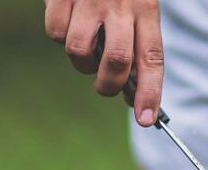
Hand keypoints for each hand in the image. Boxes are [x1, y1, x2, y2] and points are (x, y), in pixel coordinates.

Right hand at [44, 0, 163, 126]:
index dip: (150, 92)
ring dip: (80, 62)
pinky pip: (55, 33)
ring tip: (85, 45)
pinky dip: (58, 34)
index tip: (146, 120)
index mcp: (146, 9)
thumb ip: (134, 41)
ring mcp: (89, 0)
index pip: (152, 58)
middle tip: (104, 87)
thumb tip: (129, 90)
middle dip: (108, 85)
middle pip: (116, 62)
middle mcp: (120, 5)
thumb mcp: (137, 3)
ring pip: (80, 52)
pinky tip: (67, 17)